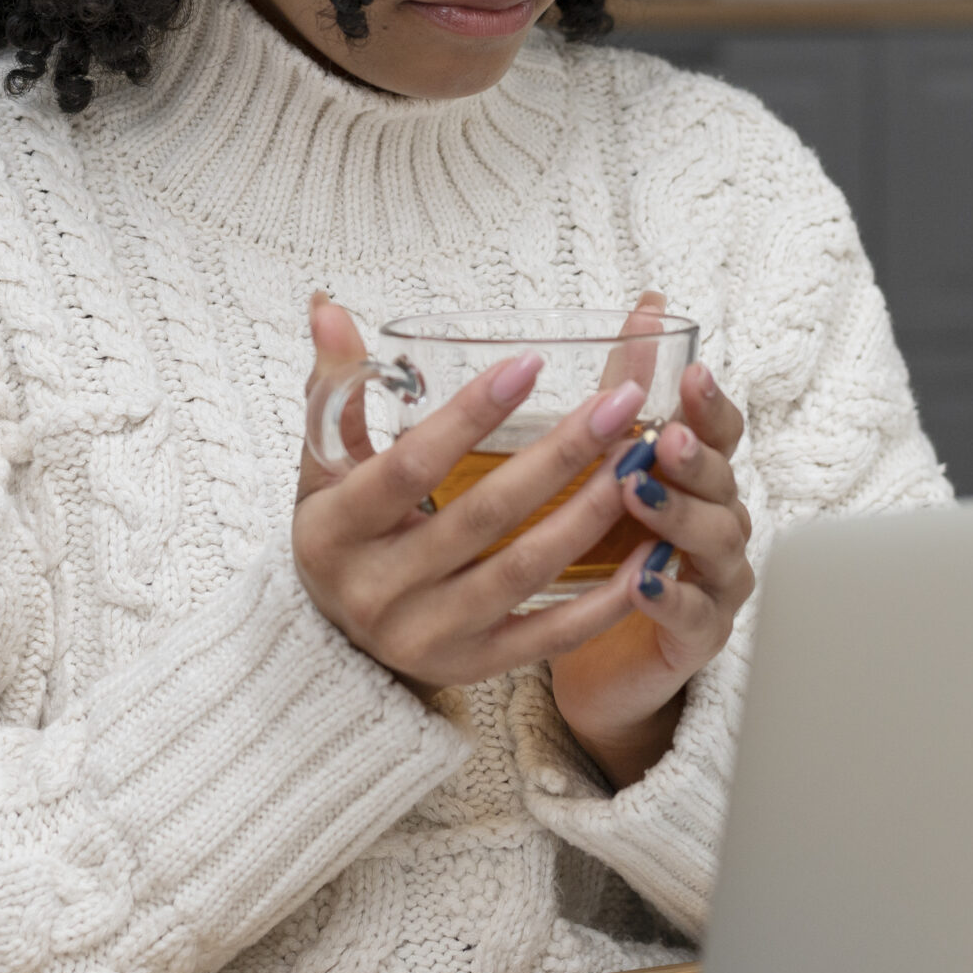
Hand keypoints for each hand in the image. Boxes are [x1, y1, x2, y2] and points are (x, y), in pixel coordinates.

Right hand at [293, 296, 641, 693]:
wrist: (331, 639)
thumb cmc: (340, 531)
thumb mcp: (322, 464)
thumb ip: (335, 388)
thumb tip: (328, 305)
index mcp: (335, 531)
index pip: (411, 465)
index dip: (470, 414)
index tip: (530, 363)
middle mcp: (378, 590)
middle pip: (484, 514)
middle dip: (561, 454)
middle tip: (621, 403)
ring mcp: (428, 635)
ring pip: (524, 569)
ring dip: (592, 512)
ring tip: (642, 459)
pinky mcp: (472, 667)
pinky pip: (548, 635)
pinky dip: (604, 599)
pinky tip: (650, 555)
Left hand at [549, 298, 753, 789]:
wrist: (598, 654)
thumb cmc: (611, 546)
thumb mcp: (614, 459)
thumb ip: (631, 386)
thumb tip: (647, 302)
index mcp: (700, 473)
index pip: (719, 430)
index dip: (709, 403)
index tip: (691, 373)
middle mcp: (719, 519)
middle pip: (722, 479)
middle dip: (695, 456)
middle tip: (665, 437)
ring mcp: (716, 578)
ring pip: (714, 541)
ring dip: (678, 517)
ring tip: (638, 497)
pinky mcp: (699, 635)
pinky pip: (692, 614)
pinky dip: (670, 597)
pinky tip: (643, 584)